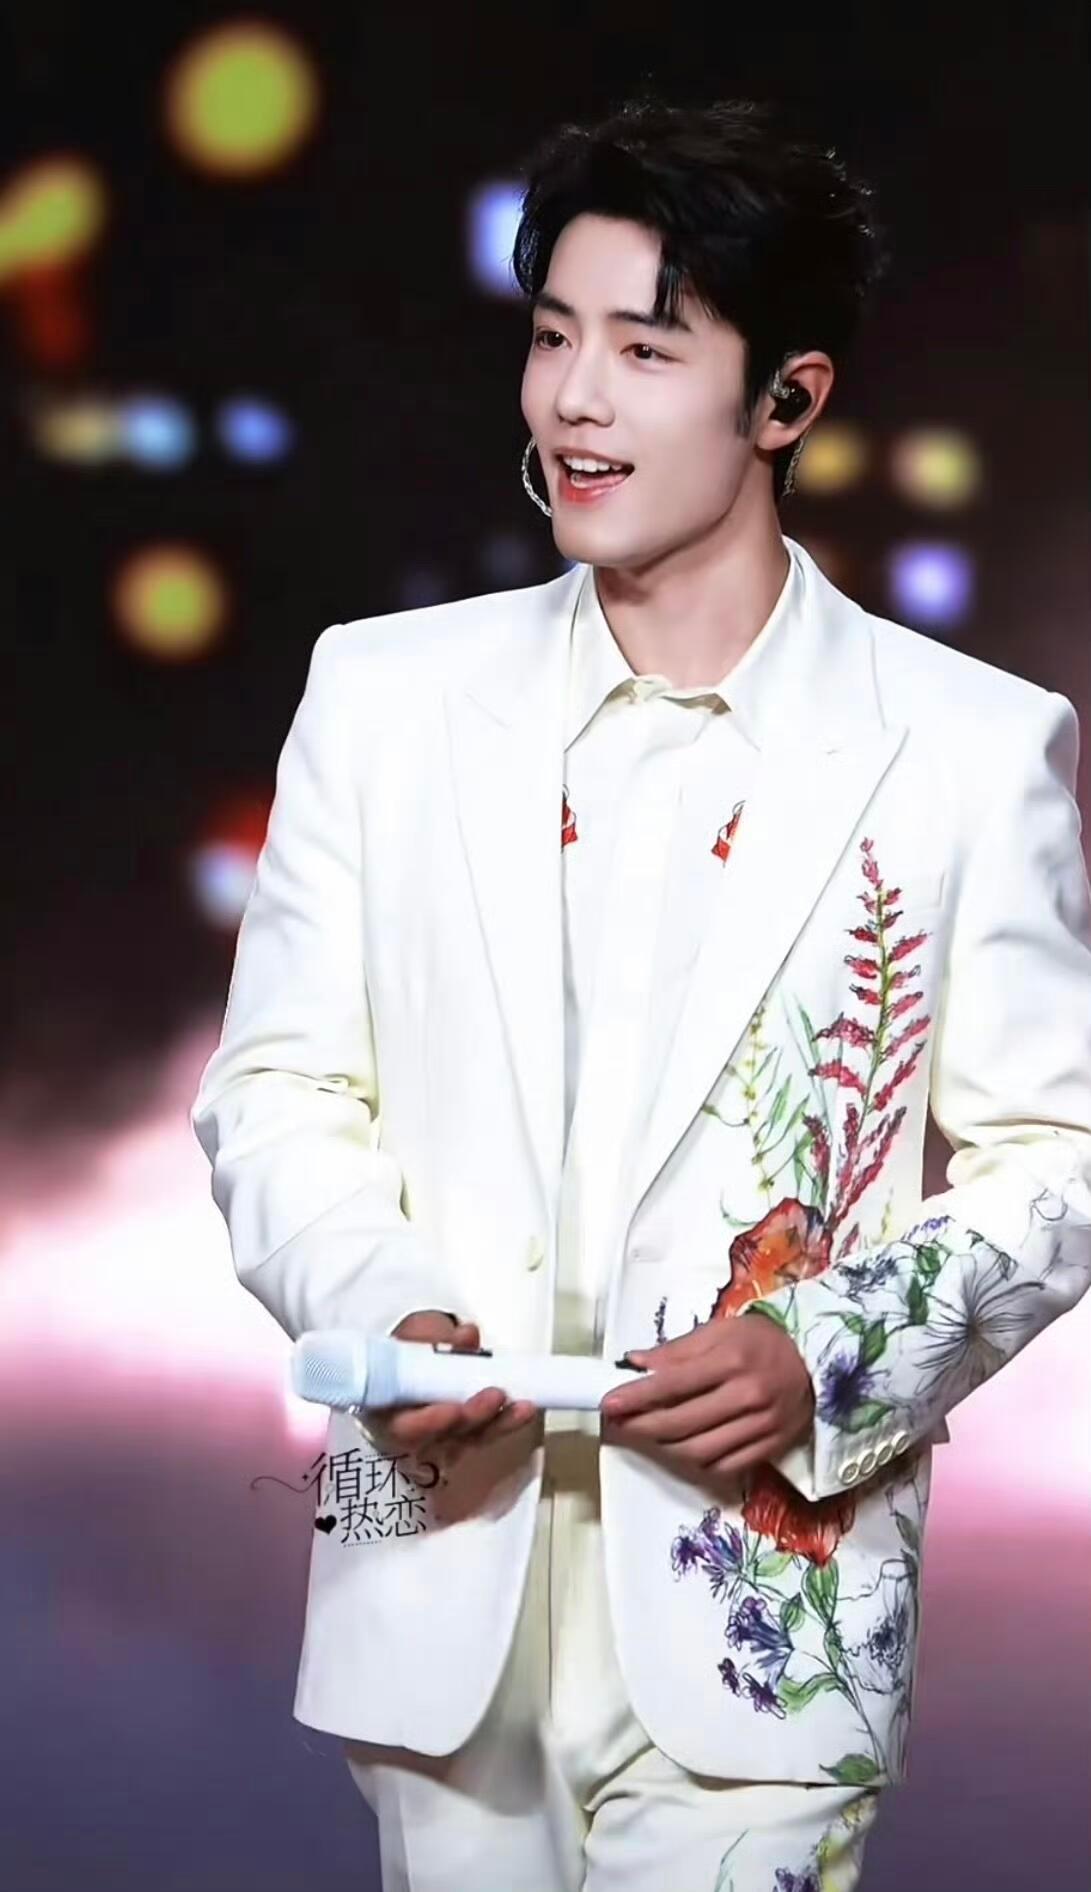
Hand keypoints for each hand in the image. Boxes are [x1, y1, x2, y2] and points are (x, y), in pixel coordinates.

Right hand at [366, 1310, 537, 1463]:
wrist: (418, 1354)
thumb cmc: (408, 1348)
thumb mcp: (412, 1333)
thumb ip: (432, 1334)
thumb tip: (467, 1337)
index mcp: (388, 1409)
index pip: (404, 1426)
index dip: (428, 1422)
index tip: (452, 1410)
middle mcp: (415, 1432)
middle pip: (444, 1438)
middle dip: (472, 1419)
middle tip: (494, 1396)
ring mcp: (443, 1437)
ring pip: (471, 1439)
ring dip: (499, 1422)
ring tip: (523, 1405)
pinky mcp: (468, 1433)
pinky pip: (488, 1432)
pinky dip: (508, 1420)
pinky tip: (525, 1408)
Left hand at [599, 1311, 814, 1490]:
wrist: (819, 1363)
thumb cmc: (765, 1340)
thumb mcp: (723, 1329)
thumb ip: (678, 1349)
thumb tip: (635, 1363)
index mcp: (732, 1360)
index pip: (673, 1383)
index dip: (636, 1396)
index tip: (609, 1403)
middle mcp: (748, 1396)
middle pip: (682, 1423)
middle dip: (642, 1425)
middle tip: (621, 1422)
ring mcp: (761, 1427)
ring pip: (699, 1451)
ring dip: (664, 1448)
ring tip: (646, 1435)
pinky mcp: (770, 1448)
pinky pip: (723, 1467)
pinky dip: (696, 1462)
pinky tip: (681, 1448)